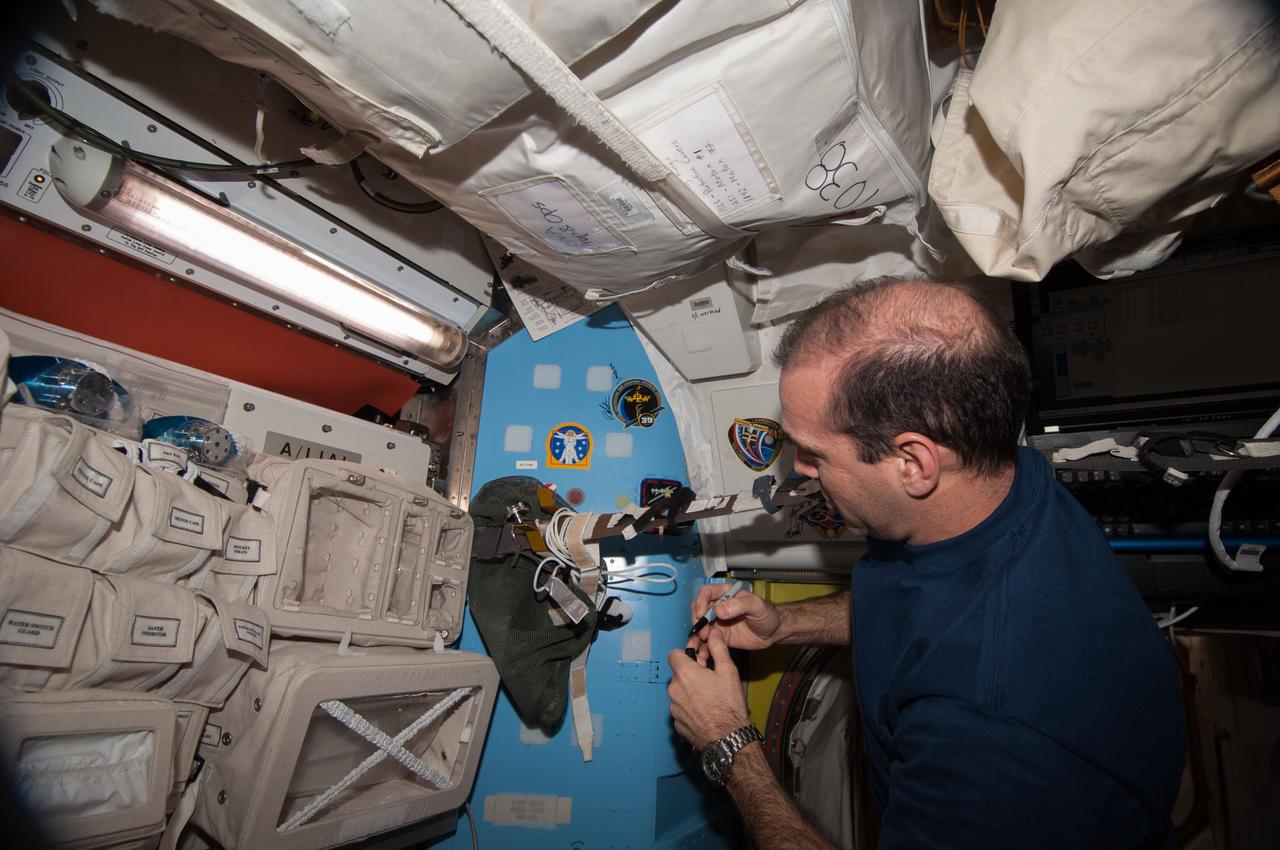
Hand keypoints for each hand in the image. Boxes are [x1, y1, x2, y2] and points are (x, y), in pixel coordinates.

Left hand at [667, 631, 750, 748]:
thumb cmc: (729, 705)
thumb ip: (718, 648)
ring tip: (708, 698)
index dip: (686, 655)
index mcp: (685, 674)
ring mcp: (674, 708)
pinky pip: (680, 709)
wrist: (728, 738)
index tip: (697, 659)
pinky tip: (704, 712)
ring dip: (689, 692)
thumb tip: (713, 633)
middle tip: (708, 679)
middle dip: (690, 674)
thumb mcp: (728, 671)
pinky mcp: (676, 723)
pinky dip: (689, 708)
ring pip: (678, 692)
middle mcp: (674, 689)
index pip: (673, 654)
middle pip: (677, 674)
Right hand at [690, 584, 781, 650]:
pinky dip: (702, 647)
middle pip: (699, 610)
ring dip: (696, 635)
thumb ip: (739, 605)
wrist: (772, 632)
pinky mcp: (719, 637)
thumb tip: (719, 610)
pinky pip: (707, 641)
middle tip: (703, 632)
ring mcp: (718, 622)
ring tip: (699, 644)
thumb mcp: (756, 606)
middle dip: (697, 621)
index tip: (700, 614)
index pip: (706, 593)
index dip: (700, 602)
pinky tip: (703, 653)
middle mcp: (718, 607)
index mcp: (726, 594)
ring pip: (700, 627)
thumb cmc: (766, 614)